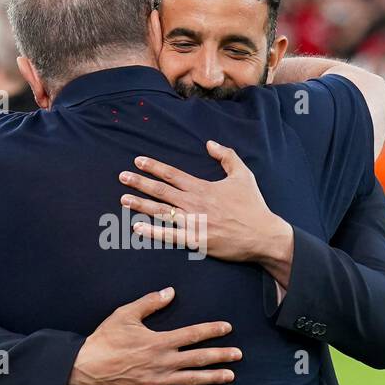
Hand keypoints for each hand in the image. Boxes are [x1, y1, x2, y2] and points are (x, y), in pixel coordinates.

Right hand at [68, 287, 241, 384]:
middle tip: (239, 355)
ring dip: (213, 378)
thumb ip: (149, 303)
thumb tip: (170, 291)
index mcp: (159, 341)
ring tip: (231, 376)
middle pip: (199, 359)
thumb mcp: (125, 315)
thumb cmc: (105, 339)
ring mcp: (158, 381)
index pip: (193, 334)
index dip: (212, 330)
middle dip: (221, 356)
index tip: (228, 328)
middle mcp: (163, 362)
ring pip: (192, 380)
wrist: (86, 368)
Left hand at [118, 140, 294, 284]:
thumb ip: (226, 156)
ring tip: (123, 198)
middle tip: (122, 177)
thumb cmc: (253, 205)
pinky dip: (152, 232)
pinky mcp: (196, 241)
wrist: (263, 235)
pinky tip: (137, 227)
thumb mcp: (243, 174)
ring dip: (140, 205)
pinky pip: (169, 236)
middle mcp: (194, 203)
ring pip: (161, 212)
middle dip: (140, 183)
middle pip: (161, 191)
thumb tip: (210, 143)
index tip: (137, 161)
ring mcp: (193, 223)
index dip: (153, 167)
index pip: (172, 174)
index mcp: (203, 187)